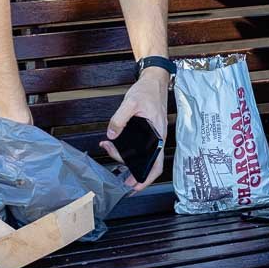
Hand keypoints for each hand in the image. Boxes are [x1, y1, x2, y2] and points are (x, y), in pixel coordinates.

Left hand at [102, 70, 169, 192]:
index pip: (156, 165)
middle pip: (144, 162)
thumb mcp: (131, 102)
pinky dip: (125, 147)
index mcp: (158, 135)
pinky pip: (138, 146)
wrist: (154, 80)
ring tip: (109, 148)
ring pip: (140, 155)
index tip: (133, 187)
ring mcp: (152, 136)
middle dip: (127, 165)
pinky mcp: (147, 132)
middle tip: (111, 156)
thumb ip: (120, 119)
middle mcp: (157, 139)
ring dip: (124, 156)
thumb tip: (111, 135)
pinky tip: (113, 142)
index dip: (146, 179)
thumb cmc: (148, 91)